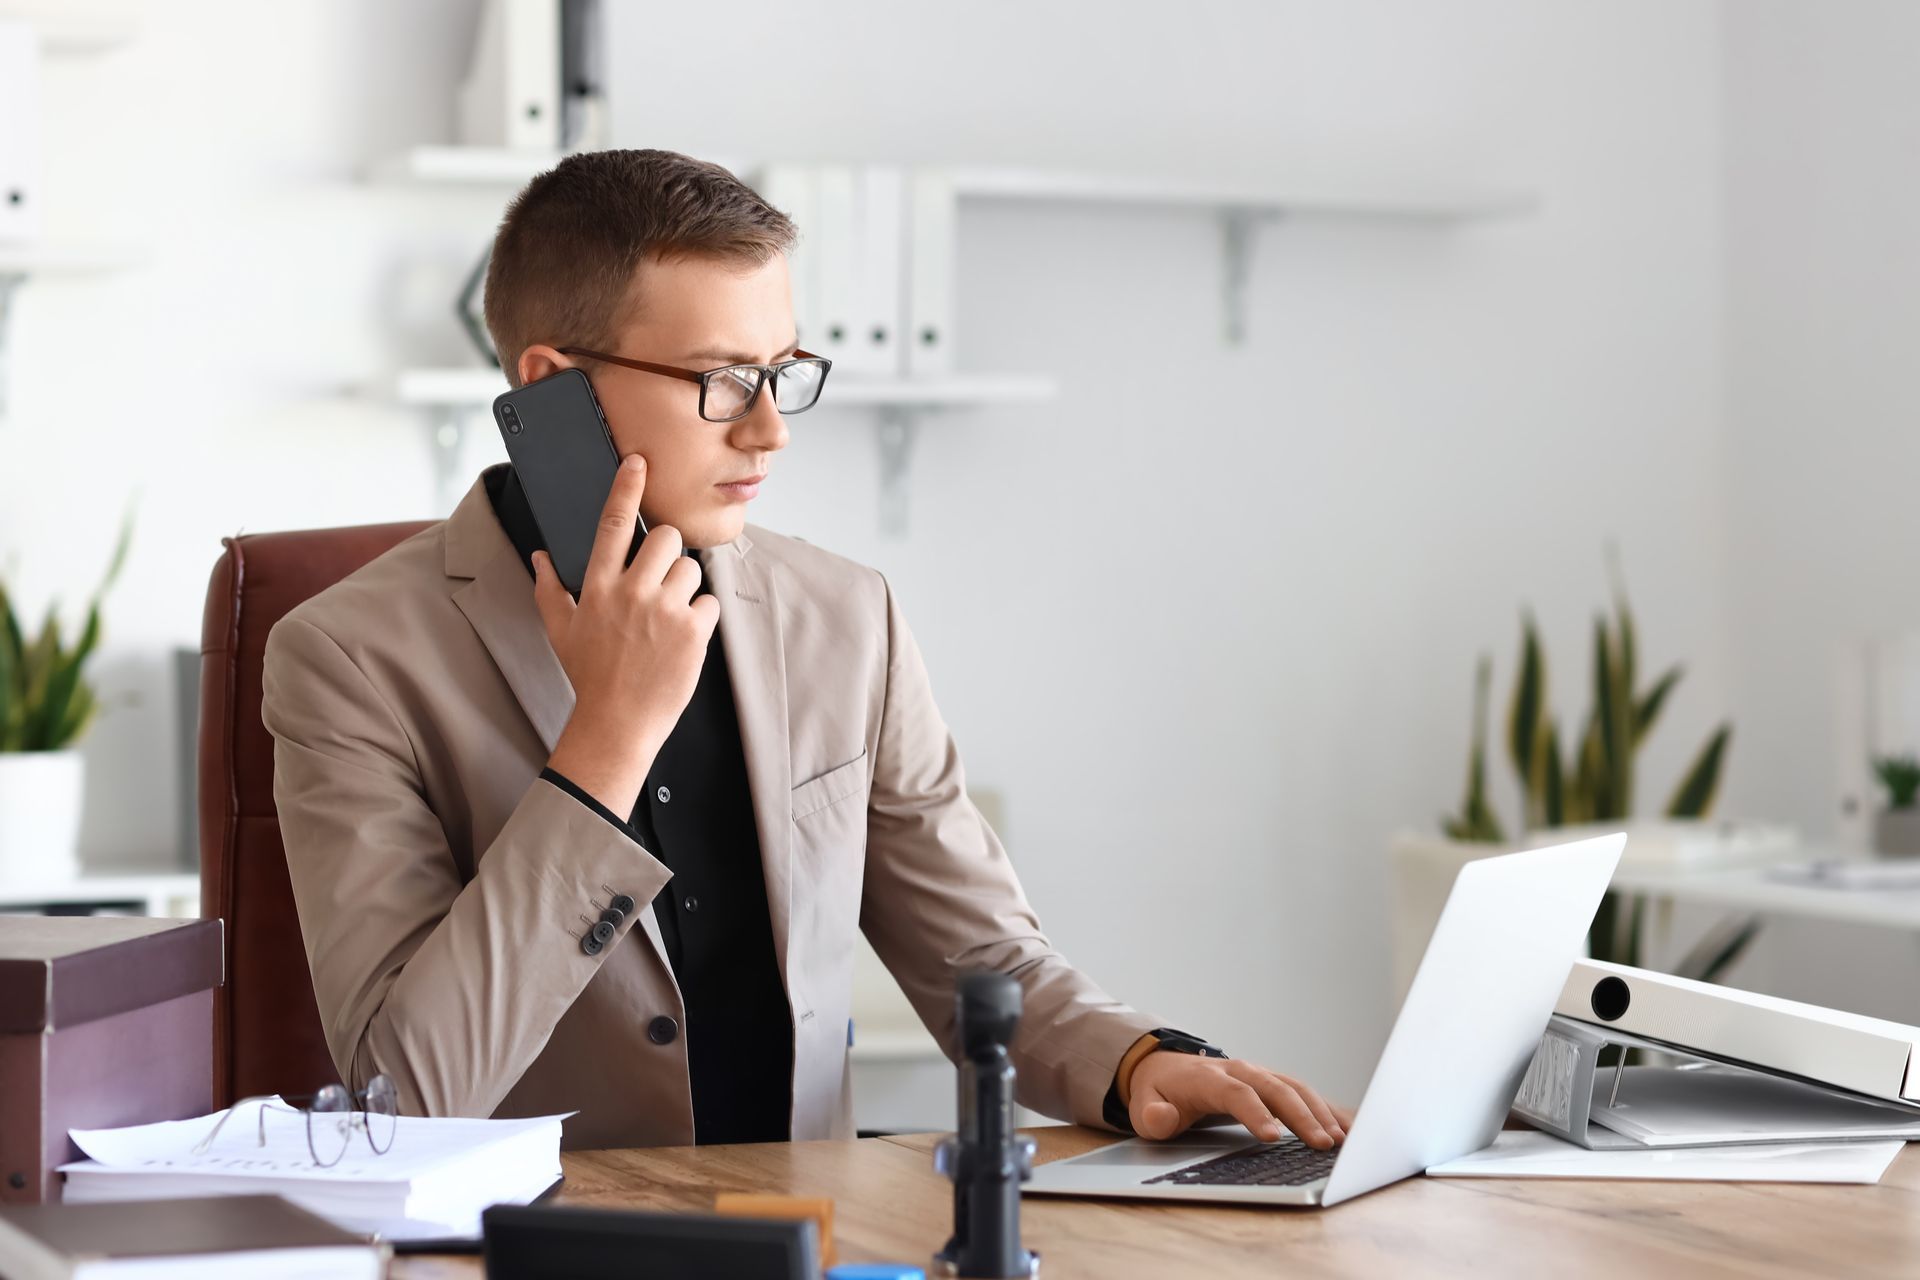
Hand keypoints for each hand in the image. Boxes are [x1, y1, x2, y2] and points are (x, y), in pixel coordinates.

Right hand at [535, 454, 718, 815]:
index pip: (613, 524)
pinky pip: (709, 603)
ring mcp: (664, 611)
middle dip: (670, 552)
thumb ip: (548, 589)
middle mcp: (631, 592)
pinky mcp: (692, 632)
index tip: (638, 462)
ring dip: (686, 588)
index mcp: (597, 586)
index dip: (627, 488)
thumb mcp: (560, 631)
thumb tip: (539, 556)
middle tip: (662, 579)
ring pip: (693, 570)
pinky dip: (701, 618)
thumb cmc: (590, 676)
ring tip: (668, 618)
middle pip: (668, 538)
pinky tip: (683, 638)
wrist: (617, 723)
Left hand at [1128, 1051, 1348, 1148]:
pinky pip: (1303, 1092)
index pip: (1237, 1094)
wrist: (1165, 1068)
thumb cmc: (1159, 1093)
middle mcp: (1240, 1071)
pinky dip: (1327, 1107)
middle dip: (1301, 1116)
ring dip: (1320, 1112)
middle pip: (1276, 1089)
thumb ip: (1153, 1116)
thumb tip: (1162, 1117)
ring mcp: (1259, 1075)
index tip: (1273, 1137)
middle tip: (1322, 1145)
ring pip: (1296, 1088)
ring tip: (1341, 1140)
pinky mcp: (1271, 1083)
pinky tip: (1348, 1126)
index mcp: (1209, 1078)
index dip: (1256, 1114)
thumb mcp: (1144, 1107)